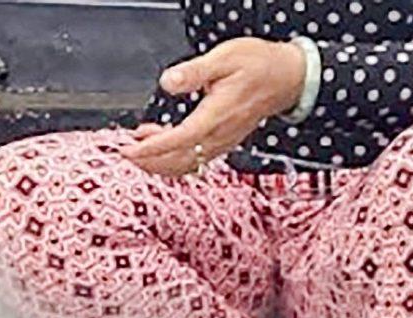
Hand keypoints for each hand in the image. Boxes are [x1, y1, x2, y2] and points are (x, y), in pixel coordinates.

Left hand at [125, 39, 304, 176]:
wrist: (287, 78)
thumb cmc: (259, 65)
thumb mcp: (224, 58)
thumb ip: (194, 73)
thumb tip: (168, 82)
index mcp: (217, 117)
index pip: (179, 140)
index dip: (152, 148)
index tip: (129, 149)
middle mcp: (219, 136)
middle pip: (178, 161)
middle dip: (148, 161)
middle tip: (125, 152)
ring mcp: (222, 143)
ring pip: (185, 165)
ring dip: (159, 163)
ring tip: (137, 149)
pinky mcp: (223, 143)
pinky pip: (195, 160)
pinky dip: (173, 159)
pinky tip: (159, 144)